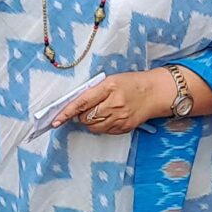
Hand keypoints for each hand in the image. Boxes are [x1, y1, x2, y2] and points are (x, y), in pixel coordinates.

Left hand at [52, 71, 166, 133]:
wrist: (155, 92)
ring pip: (93, 127)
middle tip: (88, 108)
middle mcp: (114, 104)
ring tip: (100, 112)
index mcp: (109, 87)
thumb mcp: (111, 80)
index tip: (55, 120)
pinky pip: (104, 131)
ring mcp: (120, 118)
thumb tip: (76, 106)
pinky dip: (101, 126)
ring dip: (90, 122)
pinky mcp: (124, 127)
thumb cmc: (132, 83)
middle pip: (86, 118)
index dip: (66, 112)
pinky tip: (110, 116)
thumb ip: (94, 91)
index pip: (82, 102)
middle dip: (81, 115)